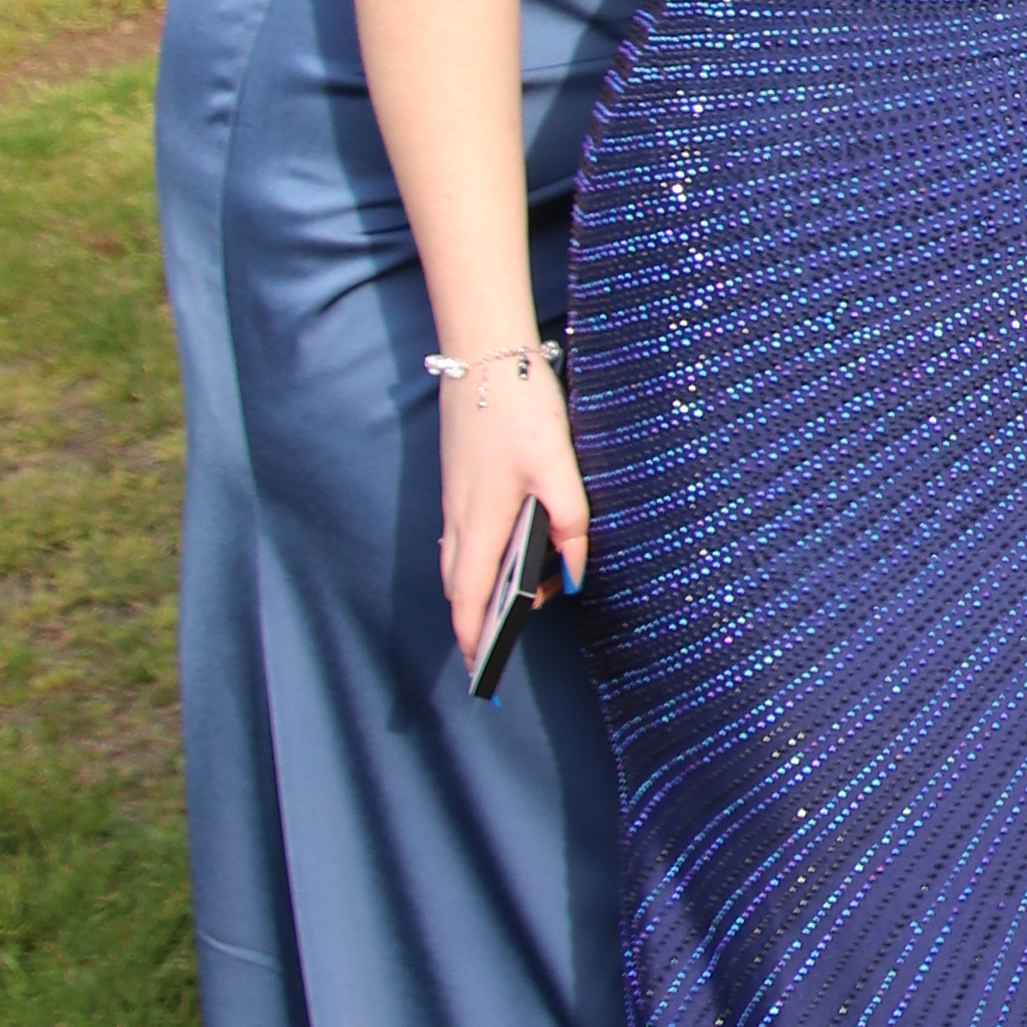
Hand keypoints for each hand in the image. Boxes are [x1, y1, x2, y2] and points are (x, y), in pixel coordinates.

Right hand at [436, 345, 592, 671]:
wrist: (483, 356)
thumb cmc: (520, 411)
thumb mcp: (559, 470)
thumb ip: (570, 526)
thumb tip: (572, 577)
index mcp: (479, 524)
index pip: (468, 599)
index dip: (473, 638)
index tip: (480, 670)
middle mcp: (458, 518)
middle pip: (459, 586)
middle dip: (476, 619)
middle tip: (499, 645)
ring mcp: (454, 499)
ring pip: (460, 560)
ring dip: (480, 587)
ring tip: (517, 602)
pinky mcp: (458, 482)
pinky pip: (462, 536)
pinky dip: (479, 557)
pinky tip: (508, 551)